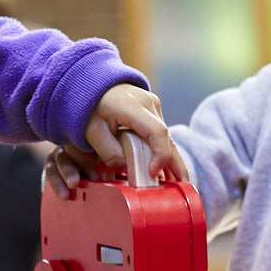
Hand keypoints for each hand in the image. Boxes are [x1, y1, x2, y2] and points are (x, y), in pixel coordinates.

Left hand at [44, 84, 186, 197]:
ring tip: (178, 183)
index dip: (159, 155)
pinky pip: (160, 135)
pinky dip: (164, 152)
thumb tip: (127, 168)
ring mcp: (153, 106)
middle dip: (175, 164)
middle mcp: (149, 103)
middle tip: (182, 186)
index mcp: (132, 105)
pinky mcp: (152, 112)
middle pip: (167, 137)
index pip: (156, 132)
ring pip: (166, 138)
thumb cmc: (88, 108)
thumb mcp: (91, 132)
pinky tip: (168, 171)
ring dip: (172, 160)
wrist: (90, 84)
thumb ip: (108, 152)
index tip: (152, 173)